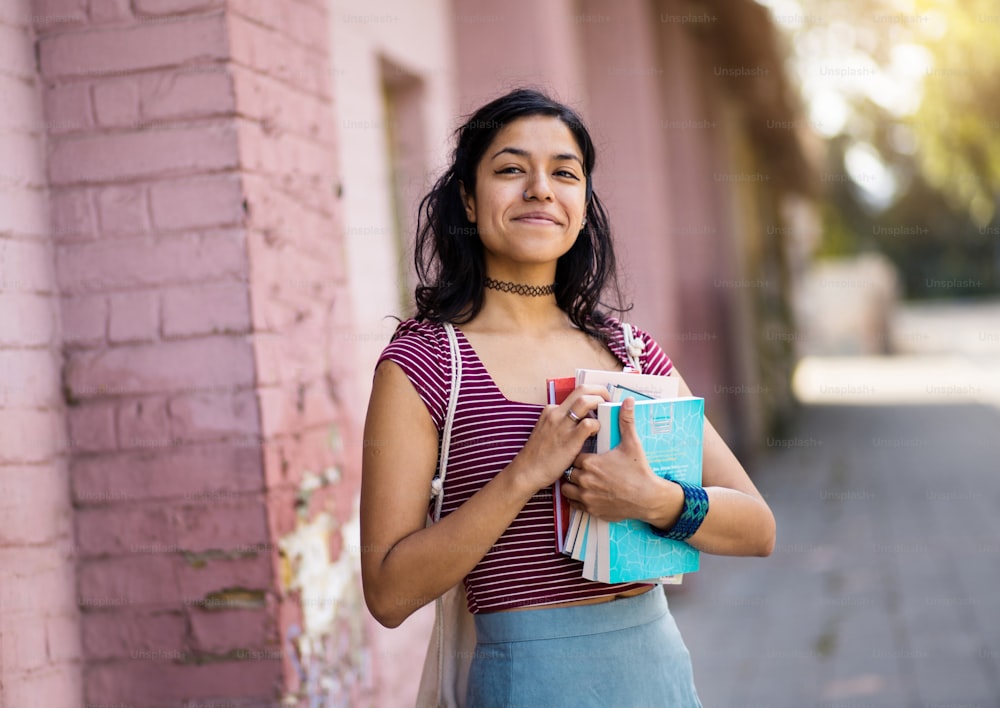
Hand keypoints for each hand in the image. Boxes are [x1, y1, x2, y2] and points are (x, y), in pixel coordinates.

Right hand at [510, 385, 609, 491]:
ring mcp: (562, 425)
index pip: (576, 393)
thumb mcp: (547, 431)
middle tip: (608, 400)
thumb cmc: (539, 455)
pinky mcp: (570, 439)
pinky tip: (595, 434)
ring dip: (600, 404)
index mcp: (552, 410)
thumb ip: (562, 423)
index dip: (591, 394)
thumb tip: (583, 421)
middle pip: (582, 389)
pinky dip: (597, 425)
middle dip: (600, 391)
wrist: (527, 471)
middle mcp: (556, 412)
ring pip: (586, 401)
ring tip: (606, 414)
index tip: (600, 400)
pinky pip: (589, 424)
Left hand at [561, 397, 680, 523]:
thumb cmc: (639, 471)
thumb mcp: (632, 444)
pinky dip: (576, 499)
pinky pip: (574, 504)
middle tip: (585, 468)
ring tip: (582, 480)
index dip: (579, 455)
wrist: (649, 499)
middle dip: (574, 469)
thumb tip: (628, 401)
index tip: (587, 455)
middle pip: (568, 471)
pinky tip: (586, 493)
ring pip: (567, 488)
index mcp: (591, 463)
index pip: (574, 455)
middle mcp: (585, 480)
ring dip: (572, 484)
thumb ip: (626, 422)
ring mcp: (587, 497)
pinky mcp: (591, 510)